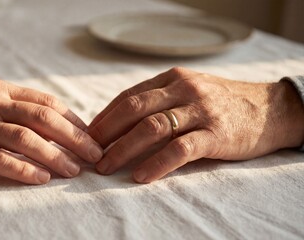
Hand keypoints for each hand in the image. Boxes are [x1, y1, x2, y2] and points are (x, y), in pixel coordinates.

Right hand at [0, 79, 102, 183]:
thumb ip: (13, 104)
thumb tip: (51, 122)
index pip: (46, 102)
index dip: (73, 120)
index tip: (91, 136)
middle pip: (43, 118)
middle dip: (74, 138)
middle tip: (94, 155)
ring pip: (25, 139)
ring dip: (54, 156)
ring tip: (73, 171)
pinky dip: (23, 169)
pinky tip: (41, 178)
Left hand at [88, 67, 303, 182]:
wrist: (271, 109)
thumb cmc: (222, 103)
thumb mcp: (190, 91)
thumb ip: (160, 101)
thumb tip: (121, 122)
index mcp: (172, 79)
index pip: (129, 96)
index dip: (105, 116)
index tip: (88, 135)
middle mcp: (183, 90)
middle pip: (134, 109)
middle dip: (106, 132)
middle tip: (89, 152)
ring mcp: (200, 110)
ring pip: (152, 128)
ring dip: (123, 148)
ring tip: (105, 166)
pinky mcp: (216, 134)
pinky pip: (180, 149)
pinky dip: (157, 163)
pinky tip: (141, 176)